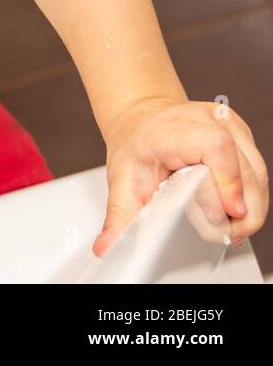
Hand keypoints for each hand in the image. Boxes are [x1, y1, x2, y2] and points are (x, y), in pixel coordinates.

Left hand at [95, 96, 267, 255]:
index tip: (225, 214)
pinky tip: (236, 212)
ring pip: (257, 170)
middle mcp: (205, 119)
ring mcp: (228, 124)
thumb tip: (107, 246)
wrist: (141, 122)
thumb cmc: (135, 146)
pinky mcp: (242, 135)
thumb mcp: (122, 179)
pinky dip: (252, 195)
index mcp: (172, 128)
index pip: (214, 147)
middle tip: (227, 234)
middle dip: (241, 207)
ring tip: (232, 228)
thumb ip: (120, 215)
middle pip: (244, 165)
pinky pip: (258, 170)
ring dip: (251, 205)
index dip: (226, 182)